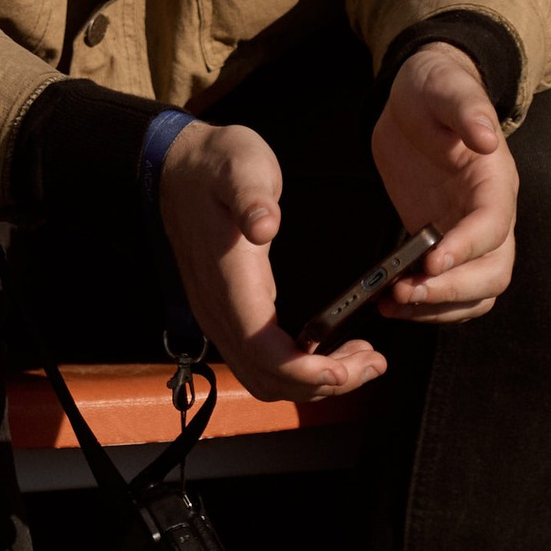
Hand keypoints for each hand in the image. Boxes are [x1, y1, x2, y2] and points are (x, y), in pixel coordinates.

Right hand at [158, 120, 388, 402]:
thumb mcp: (242, 166)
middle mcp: (219, 310)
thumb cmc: (216, 167)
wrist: (178, 169)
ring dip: (313, 383)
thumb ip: (253, 195)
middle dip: (323, 384)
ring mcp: (221, 316)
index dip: (303, 372)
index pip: (262, 351)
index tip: (344, 368)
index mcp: (228, 281)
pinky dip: (299, 370)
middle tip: (372, 363)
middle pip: (268, 378)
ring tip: (360, 360)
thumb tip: (265, 224)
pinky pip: (261, 363)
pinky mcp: (229, 314)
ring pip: (264, 378)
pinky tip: (329, 351)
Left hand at [368, 43, 518, 318]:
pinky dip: (423, 304)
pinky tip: (387, 300)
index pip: (493, 226)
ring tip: (393, 303)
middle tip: (405, 291)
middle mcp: (489, 213)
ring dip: (439, 307)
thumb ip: (467, 109)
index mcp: (495, 179)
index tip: (430, 261)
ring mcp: (466, 231)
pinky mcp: (440, 241)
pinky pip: (445, 287)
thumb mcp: (445, 87)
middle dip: (452, 290)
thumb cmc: (435, 86)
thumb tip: (487, 138)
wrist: (418, 97)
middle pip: (493, 272)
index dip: (466, 249)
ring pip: (474, 292)